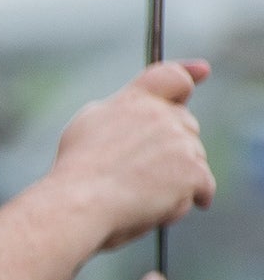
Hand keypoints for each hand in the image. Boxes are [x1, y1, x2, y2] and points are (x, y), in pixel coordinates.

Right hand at [48, 60, 215, 249]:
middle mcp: (161, 115)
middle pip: (186, 125)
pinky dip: (189, 198)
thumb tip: (136, 111)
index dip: (188, 74)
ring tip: (140, 193)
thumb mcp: (86, 125)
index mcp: (134, 100)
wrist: (80, 202)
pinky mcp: (193, 171)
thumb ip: (118, 111)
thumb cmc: (76, 171)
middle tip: (141, 171)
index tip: (201, 72)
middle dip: (172, 146)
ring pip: (194, 157)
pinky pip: (203, 186)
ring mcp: (180, 142)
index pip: (171, 76)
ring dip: (176, 176)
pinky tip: (166, 207)